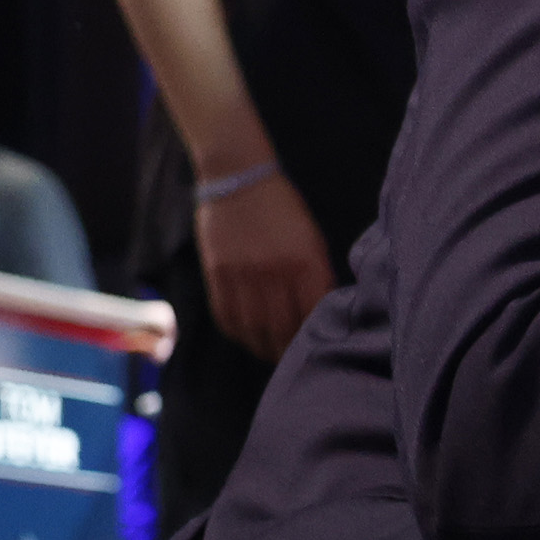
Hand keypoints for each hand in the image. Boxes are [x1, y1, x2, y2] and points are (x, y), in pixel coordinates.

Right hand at [193, 164, 337, 359]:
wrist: (237, 177)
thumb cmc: (282, 209)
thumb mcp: (311, 239)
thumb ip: (317, 275)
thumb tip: (322, 312)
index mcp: (305, 262)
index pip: (313, 315)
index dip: (315, 338)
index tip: (318, 350)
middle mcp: (274, 272)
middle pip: (283, 329)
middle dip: (290, 351)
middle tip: (295, 362)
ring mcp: (242, 275)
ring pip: (254, 329)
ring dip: (264, 349)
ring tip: (272, 355)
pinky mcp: (217, 273)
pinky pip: (226, 316)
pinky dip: (238, 334)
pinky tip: (248, 338)